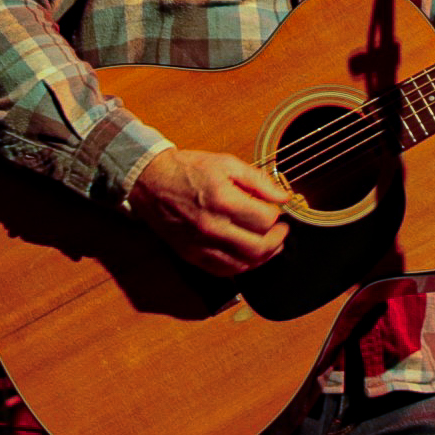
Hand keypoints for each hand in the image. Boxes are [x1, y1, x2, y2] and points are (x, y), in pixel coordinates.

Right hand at [127, 148, 291, 276]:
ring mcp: (201, 245)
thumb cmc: (188, 170)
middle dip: (278, 239)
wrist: (151, 181)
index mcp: (222, 200)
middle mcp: (212, 227)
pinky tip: (249, 254)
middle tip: (282, 230)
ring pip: (244, 264)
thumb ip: (258, 180)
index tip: (277, 208)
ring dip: (264, 256)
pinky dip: (242, 266)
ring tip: (271, 243)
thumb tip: (283, 196)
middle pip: (259, 247)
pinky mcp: (192, 255)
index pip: (265, 219)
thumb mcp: (226, 163)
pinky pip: (224, 271)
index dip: (277, 214)